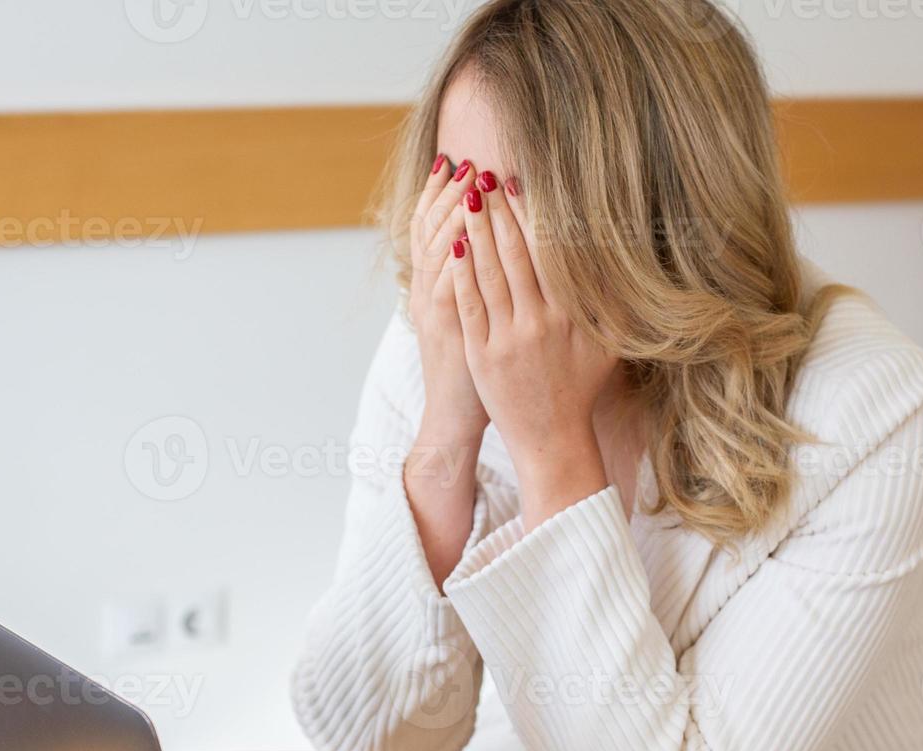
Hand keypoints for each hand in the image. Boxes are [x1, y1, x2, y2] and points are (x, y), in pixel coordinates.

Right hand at [408, 155, 487, 443]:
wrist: (453, 418)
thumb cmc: (472, 373)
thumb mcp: (470, 324)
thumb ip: (477, 289)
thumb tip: (492, 255)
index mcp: (435, 288)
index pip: (431, 230)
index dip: (438, 195)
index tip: (450, 162)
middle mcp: (430, 293)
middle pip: (432, 232)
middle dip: (448, 194)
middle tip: (463, 160)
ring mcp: (437, 311)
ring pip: (438, 252)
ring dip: (453, 216)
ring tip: (468, 183)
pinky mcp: (450, 329)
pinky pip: (451, 286)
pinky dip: (458, 258)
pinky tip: (471, 235)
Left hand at [445, 173, 617, 528]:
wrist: (551, 439)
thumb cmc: (579, 388)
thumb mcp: (609, 345)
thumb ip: (612, 302)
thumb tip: (619, 256)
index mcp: (572, 316)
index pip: (548, 253)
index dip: (531, 215)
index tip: (518, 184)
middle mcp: (541, 323)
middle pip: (515, 255)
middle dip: (498, 212)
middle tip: (484, 176)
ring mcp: (508, 339)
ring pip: (489, 274)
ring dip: (477, 232)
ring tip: (466, 198)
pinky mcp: (482, 354)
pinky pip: (469, 305)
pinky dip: (461, 273)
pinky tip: (453, 245)